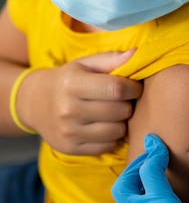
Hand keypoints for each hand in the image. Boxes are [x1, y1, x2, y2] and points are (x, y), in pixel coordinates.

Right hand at [17, 50, 141, 154]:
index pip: (116, 88)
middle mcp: (68, 109)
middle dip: (129, 104)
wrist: (36, 103)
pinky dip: (112, 136)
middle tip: (123, 100)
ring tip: (114, 113)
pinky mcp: (70, 148)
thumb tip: (137, 54)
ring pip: (116, 131)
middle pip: (119, 111)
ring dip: (122, 122)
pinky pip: (107, 146)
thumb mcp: (85, 64)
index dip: (133, 87)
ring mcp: (68, 131)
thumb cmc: (69, 79)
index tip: (135, 86)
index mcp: (73, 83)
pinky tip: (104, 125)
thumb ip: (112, 58)